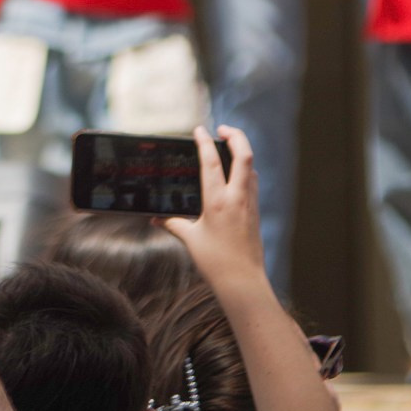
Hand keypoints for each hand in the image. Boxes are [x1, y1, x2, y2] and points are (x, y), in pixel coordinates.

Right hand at [162, 126, 269, 292]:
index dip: (205, 142)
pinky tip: (236, 175)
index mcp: (217, 202)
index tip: (199, 130)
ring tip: (228, 148)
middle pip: (244, 155)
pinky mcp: (255, 212)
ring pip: (251, 167)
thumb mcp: (190, 240)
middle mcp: (237, 198)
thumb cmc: (215, 262)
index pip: (211, 162)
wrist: (243, 281)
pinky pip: (252, 182)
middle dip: (235, 135)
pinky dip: (245, 171)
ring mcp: (249, 204)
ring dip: (241, 152)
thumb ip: (172, 224)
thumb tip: (155, 218)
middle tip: (222, 129)